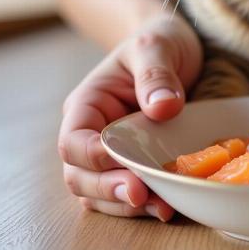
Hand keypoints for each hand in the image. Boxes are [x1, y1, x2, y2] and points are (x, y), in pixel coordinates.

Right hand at [58, 14, 202, 219]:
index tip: (127, 167)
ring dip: (125, 205)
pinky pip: (126, 190)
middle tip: (142, 196)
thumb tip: (162, 109)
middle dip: (108, 190)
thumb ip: (156, 74)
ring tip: (161, 208)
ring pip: (100, 191)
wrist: (174, 46)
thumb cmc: (159, 41)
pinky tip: (167, 204)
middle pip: (80, 175)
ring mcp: (111, 150)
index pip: (74, 141)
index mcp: (88, 104)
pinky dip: (142, 203)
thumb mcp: (157, 46)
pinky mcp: (134, 160)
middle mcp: (92, 131)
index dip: (94, 159)